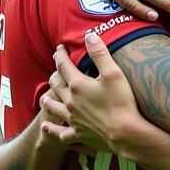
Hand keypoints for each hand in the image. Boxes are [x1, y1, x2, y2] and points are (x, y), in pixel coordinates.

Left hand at [40, 33, 146, 153]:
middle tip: (56, 69)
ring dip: (47, 101)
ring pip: (53, 107)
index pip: (63, 65)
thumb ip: (100, 53)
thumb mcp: (113, 73)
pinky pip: (60, 132)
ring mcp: (73, 118)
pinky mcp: (78, 133)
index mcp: (78, 85)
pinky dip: (52, 129)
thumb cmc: (121, 102)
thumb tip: (89, 35)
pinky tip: (47, 126)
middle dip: (55, 74)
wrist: (124, 133)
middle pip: (56, 85)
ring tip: (44, 97)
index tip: (59, 48)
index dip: (60, 55)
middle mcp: (71, 101)